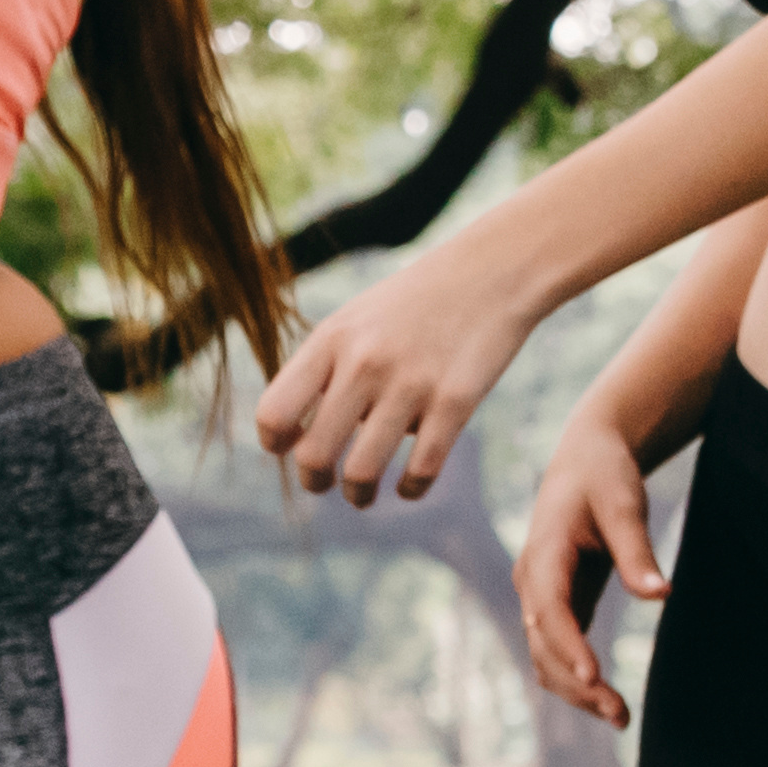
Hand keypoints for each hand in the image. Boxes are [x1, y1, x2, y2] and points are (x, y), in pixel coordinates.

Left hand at [251, 235, 537, 506]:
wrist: (493, 271)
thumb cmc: (416, 303)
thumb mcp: (357, 320)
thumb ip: (323, 370)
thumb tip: (295, 438)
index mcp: (332, 339)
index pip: (274, 413)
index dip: (277, 442)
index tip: (294, 444)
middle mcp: (365, 361)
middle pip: (313, 455)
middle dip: (314, 482)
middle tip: (324, 482)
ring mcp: (412, 383)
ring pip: (362, 473)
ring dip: (358, 495)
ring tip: (362, 494)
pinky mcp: (456, 401)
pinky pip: (420, 471)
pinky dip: (410, 489)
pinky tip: (409, 485)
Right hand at [515, 407, 666, 726]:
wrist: (587, 457)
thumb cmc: (606, 474)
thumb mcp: (625, 503)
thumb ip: (638, 551)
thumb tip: (661, 595)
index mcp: (544, 551)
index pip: (550, 609)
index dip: (568, 646)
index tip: (594, 678)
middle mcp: (533, 579)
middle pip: (544, 645)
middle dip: (576, 684)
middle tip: (620, 713)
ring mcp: (541, 595)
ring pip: (546, 656)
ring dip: (575, 690)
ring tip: (620, 716)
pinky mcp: (558, 604)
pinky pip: (558, 650)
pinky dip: (576, 678)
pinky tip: (606, 700)